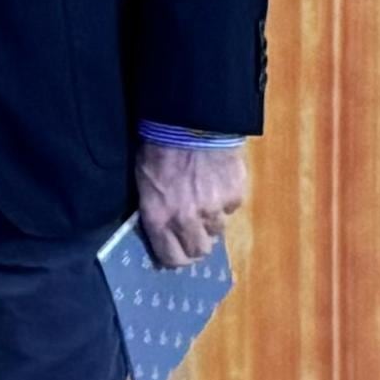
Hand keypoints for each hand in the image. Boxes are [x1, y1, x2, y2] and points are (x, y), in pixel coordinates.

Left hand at [133, 139, 245, 269]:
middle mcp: (187, 220)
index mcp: (159, 218)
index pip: (172, 258)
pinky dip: (226, 199)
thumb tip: (162, 229)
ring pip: (218, 230)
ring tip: (205, 197)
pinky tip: (217, 181)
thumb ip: (155, 210)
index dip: (176, 257)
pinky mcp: (235, 195)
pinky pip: (232, 207)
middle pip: (199, 251)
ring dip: (211, 219)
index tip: (177, 251)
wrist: (190, 121)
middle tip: (194, 229)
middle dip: (197, 242)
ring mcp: (214, 209)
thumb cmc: (158, 147)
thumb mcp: (144, 181)